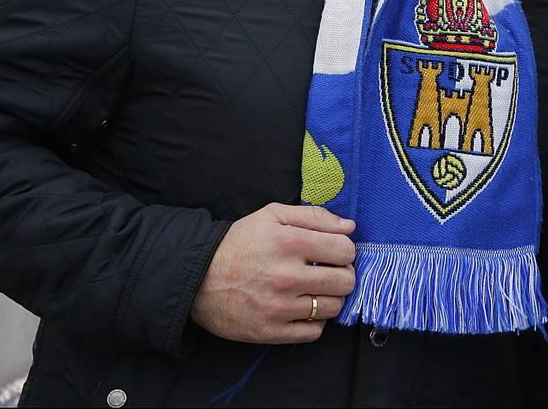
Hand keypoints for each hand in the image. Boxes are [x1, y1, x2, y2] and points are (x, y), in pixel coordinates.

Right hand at [191, 203, 355, 343]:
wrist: (197, 278)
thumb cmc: (239, 242)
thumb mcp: (273, 215)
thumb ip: (315, 216)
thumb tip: (350, 227)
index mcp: (289, 243)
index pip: (345, 250)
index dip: (344, 250)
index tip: (333, 252)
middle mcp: (286, 277)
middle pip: (345, 282)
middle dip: (342, 274)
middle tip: (327, 271)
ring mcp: (278, 308)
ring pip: (333, 307)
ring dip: (329, 298)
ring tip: (313, 289)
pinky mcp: (270, 332)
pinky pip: (314, 332)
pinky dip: (314, 321)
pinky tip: (302, 307)